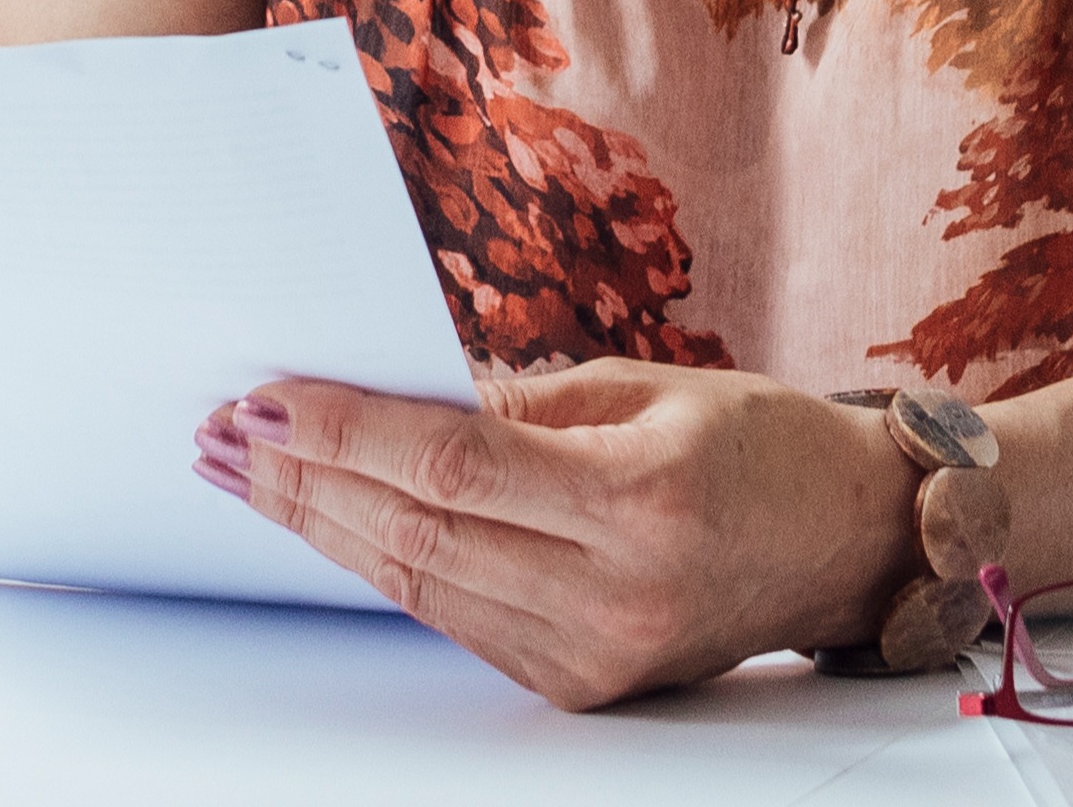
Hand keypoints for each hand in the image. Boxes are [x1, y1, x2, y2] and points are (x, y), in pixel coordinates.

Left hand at [196, 361, 918, 707]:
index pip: (454, 465)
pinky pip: (456, 620)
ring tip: (247, 476)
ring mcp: (598, 655)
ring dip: (322, 528)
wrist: (851, 545)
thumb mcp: (649, 386)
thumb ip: (517, 401)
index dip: (347, 433)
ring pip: (420, 588)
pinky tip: (330, 523)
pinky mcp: (581, 687)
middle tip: (221, 438)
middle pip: (418, 536)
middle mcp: (618, 593)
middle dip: (305, 482)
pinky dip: (384, 567)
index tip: (264, 399)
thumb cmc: (761, 445)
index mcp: (643, 499)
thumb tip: (393, 392)